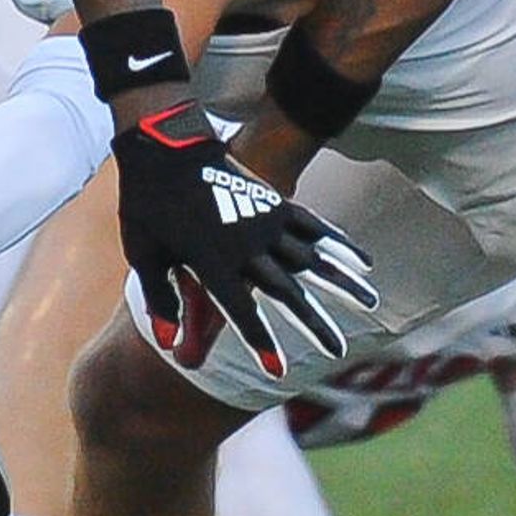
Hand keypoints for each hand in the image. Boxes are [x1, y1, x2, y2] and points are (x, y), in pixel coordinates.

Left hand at [110, 99, 373, 370]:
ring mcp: (264, 221)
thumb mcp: (144, 255)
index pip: (240, 311)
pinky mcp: (273, 202)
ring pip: (311, 258)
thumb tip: (170, 348)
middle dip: (312, 323)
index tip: (279, 371)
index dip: (260, 342)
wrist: (164, 144)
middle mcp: (246, 245)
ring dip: (342, 283)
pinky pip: (312, 226)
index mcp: (212, 261)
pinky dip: (338, 244)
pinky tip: (362, 260)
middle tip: (338, 351)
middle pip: (286, 290)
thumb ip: (161, 301)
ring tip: (371, 302)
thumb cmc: (147, 204)